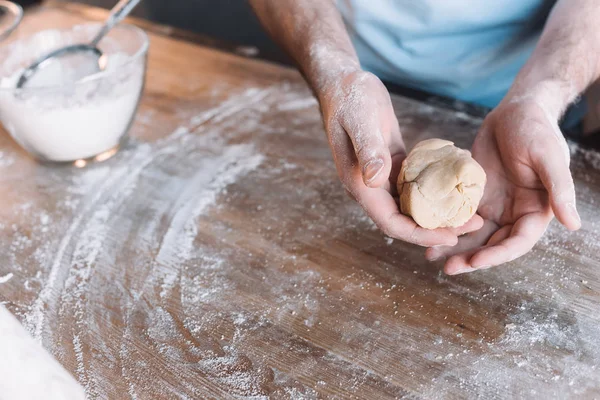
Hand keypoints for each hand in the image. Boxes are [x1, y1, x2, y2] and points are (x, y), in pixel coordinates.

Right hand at [319, 70, 482, 245]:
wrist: (343, 83)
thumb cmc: (350, 99)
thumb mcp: (360, 120)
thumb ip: (368, 149)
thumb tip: (376, 180)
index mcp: (360, 184)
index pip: (391, 223)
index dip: (419, 235)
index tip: (449, 237)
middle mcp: (370, 187)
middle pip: (404, 221)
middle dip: (436, 229)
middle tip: (473, 226)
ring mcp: (380, 178)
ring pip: (411, 207)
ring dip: (438, 213)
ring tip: (470, 212)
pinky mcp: (391, 164)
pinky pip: (414, 187)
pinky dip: (434, 192)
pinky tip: (457, 188)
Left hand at [426, 99, 581, 273]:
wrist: (514, 111)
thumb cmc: (536, 130)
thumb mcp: (548, 157)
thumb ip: (560, 190)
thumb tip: (574, 224)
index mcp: (536, 212)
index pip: (517, 242)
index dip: (497, 255)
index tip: (475, 262)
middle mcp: (514, 214)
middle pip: (492, 245)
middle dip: (470, 258)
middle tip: (447, 268)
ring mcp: (493, 206)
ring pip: (473, 236)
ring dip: (454, 248)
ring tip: (431, 257)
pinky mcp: (474, 196)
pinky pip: (459, 216)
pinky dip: (446, 226)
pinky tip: (426, 232)